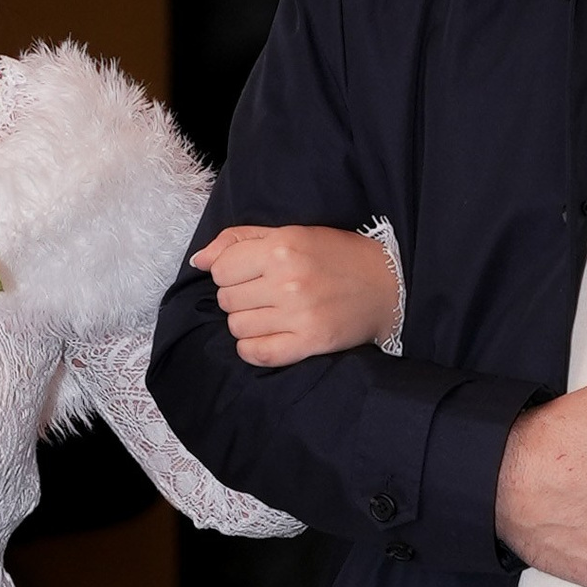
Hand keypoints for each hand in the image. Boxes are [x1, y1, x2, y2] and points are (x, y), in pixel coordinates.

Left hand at [193, 224, 399, 367]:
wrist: (388, 284)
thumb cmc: (336, 256)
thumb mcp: (291, 233)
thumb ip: (240, 240)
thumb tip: (198, 260)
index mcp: (283, 247)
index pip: (221, 269)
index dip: (229, 272)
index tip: (250, 273)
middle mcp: (288, 280)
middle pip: (226, 300)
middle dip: (239, 297)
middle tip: (264, 294)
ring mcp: (299, 314)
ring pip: (237, 327)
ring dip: (247, 323)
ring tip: (271, 314)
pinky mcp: (309, 342)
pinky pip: (256, 353)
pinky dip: (252, 348)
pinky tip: (267, 336)